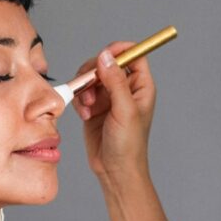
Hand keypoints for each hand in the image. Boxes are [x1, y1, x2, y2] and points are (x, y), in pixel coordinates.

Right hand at [70, 42, 155, 184]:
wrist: (115, 170)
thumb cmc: (129, 145)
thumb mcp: (124, 111)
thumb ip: (115, 82)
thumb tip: (106, 56)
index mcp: (141, 86)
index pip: (133, 55)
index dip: (119, 50)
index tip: (104, 55)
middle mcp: (125, 89)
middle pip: (106, 62)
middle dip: (94, 73)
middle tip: (90, 87)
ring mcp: (109, 97)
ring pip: (91, 77)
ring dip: (85, 89)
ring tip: (88, 107)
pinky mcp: (94, 107)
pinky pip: (82, 92)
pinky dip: (79, 101)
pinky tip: (85, 116)